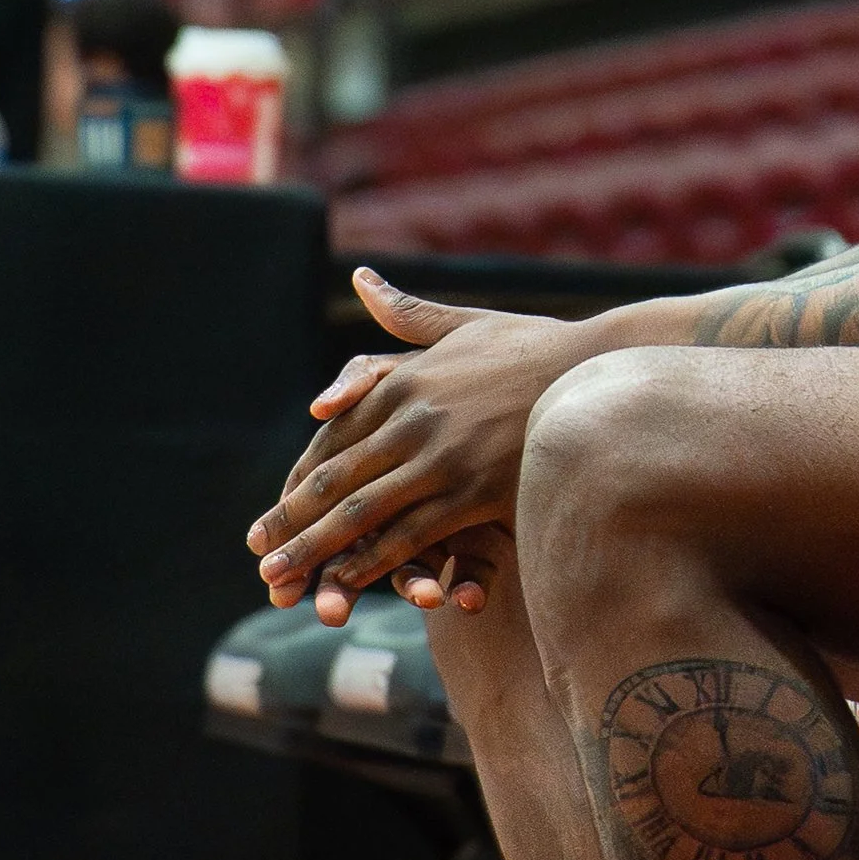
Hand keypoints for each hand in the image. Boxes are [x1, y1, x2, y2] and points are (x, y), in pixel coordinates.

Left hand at [248, 269, 579, 621]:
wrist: (601, 370)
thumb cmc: (537, 348)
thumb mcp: (464, 325)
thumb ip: (407, 315)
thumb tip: (359, 277)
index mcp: (403, 381)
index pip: (332, 438)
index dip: (296, 482)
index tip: (271, 514)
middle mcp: (412, 419)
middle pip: (334, 480)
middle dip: (290, 524)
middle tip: (258, 558)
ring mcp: (441, 457)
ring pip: (361, 513)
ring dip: (316, 551)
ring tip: (281, 582)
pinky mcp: (475, 490)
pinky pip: (414, 532)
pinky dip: (376, 559)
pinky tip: (349, 582)